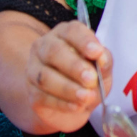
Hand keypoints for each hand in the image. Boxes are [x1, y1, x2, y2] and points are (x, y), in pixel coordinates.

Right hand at [22, 19, 111, 133]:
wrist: (74, 106)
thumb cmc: (88, 80)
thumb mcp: (103, 69)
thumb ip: (104, 62)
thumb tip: (102, 58)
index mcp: (65, 34)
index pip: (71, 31)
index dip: (84, 40)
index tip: (97, 52)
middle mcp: (45, 47)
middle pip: (54, 51)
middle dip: (74, 66)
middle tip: (91, 79)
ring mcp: (34, 69)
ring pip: (45, 76)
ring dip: (68, 88)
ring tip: (86, 97)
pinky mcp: (32, 92)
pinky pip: (42, 96)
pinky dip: (62, 103)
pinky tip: (76, 106)